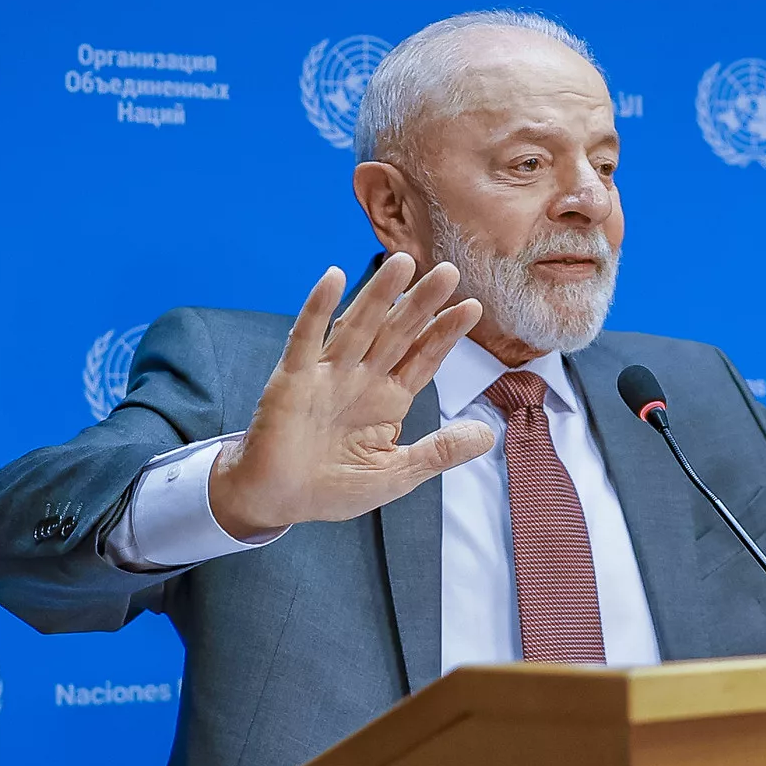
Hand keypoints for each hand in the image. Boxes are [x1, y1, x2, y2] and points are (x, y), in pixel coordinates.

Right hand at [209, 253, 494, 539]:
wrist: (276, 501)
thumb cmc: (333, 486)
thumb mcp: (397, 474)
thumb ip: (440, 452)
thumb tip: (489, 436)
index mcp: (389, 399)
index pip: (423, 357)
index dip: (445, 332)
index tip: (472, 306)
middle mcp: (362, 378)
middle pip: (397, 333)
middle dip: (421, 304)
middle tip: (449, 271)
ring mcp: (327, 375)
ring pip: (358, 326)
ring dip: (378, 295)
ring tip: (402, 264)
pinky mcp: (292, 379)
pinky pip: (305, 339)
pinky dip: (317, 308)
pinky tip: (333, 278)